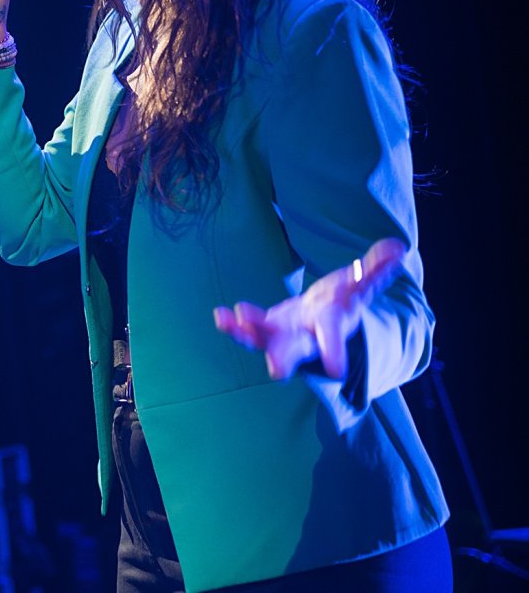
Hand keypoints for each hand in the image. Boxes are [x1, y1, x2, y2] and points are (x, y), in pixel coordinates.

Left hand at [213, 238, 406, 380]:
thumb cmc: (341, 301)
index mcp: (332, 325)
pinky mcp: (265, 330)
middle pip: (296, 351)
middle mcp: (306, 337)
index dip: (335, 352)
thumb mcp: (360, 285)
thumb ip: (376, 268)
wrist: (321, 322)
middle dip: (285, 358)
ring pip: (264, 341)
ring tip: (228, 321)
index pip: (334, 338)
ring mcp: (283, 336)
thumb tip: (398, 246)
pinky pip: (248, 329)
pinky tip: (219, 315)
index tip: (336, 371)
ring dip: (247, 334)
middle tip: (276, 371)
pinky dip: (235, 324)